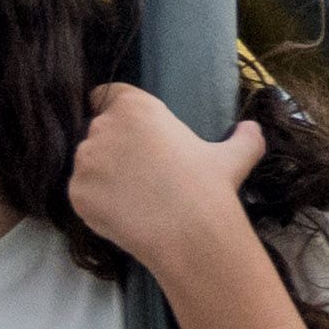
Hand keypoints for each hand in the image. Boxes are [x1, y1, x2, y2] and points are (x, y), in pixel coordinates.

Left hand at [66, 83, 266, 274]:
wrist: (190, 233)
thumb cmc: (211, 187)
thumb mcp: (236, 155)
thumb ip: (244, 137)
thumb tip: (252, 129)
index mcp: (135, 107)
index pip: (106, 95)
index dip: (113, 111)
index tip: (127, 132)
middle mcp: (103, 127)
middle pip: (95, 131)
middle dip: (110, 148)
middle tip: (136, 173)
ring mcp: (85, 160)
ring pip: (86, 163)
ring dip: (100, 175)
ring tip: (130, 197)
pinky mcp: (75, 192)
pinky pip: (80, 194)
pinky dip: (94, 203)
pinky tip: (120, 213)